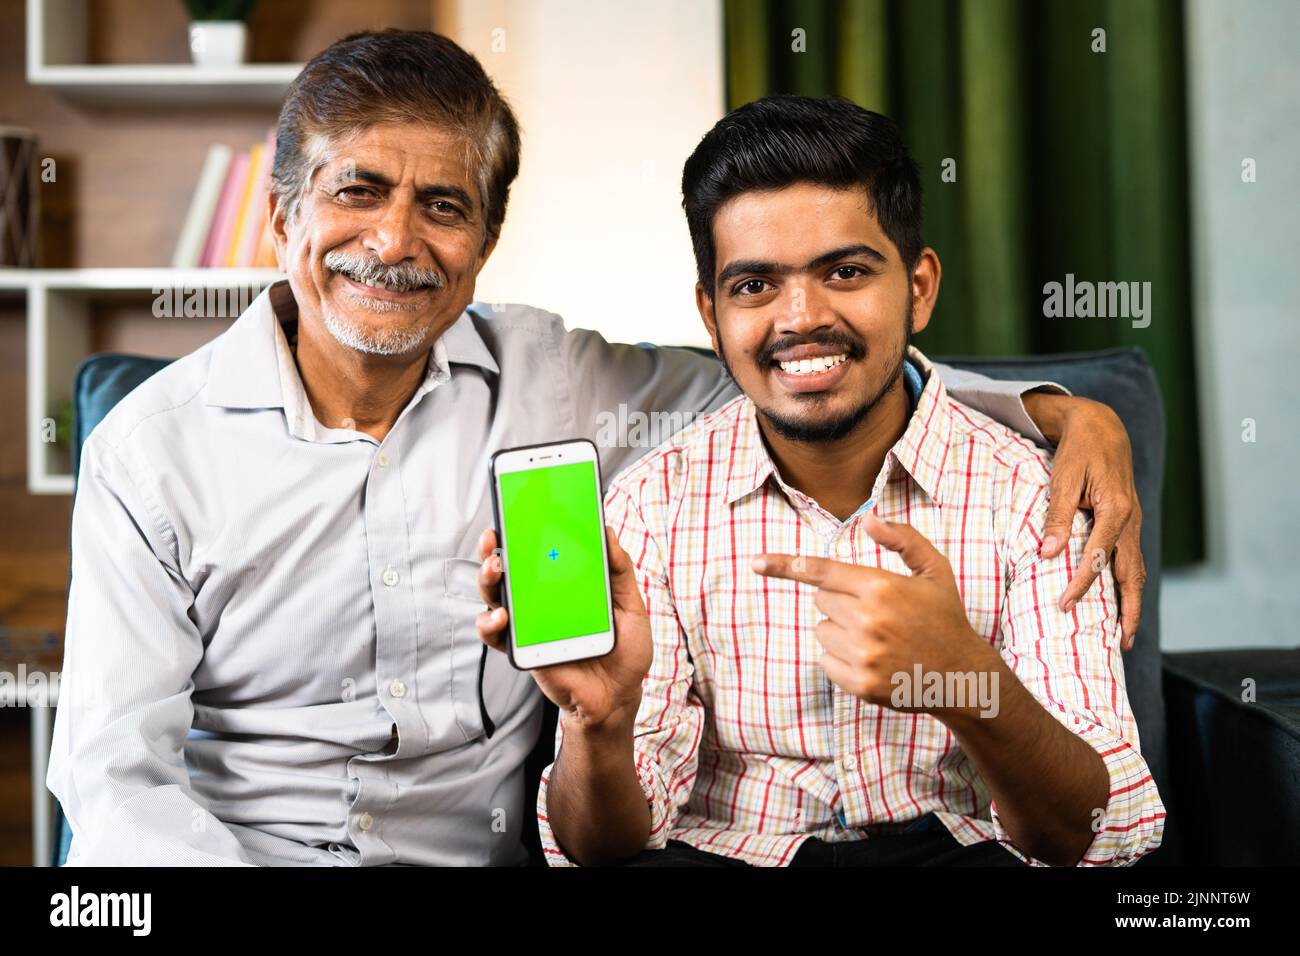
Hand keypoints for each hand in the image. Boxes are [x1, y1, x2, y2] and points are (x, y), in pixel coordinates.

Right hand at [475, 527, 652, 731]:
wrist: (618, 698)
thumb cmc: (624, 651)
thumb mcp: (630, 606)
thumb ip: (620, 571)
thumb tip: (607, 532)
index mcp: (565, 585)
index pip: (539, 552)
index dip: (524, 530)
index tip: (517, 508)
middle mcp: (541, 601)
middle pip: (508, 569)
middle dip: (494, 548)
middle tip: (495, 536)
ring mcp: (529, 624)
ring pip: (494, 596)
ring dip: (488, 579)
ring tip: (495, 568)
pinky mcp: (522, 649)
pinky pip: (495, 635)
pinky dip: (490, 623)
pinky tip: (500, 616)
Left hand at [752, 514, 995, 716]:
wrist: (963, 677)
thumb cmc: (946, 618)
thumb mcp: (934, 570)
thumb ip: (903, 539)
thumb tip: (868, 520)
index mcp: (881, 587)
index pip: (822, 572)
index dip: (786, 565)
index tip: (757, 563)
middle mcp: (868, 620)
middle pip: (820, 601)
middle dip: (840, 602)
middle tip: (874, 612)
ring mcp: (862, 655)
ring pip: (820, 631)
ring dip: (839, 631)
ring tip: (877, 637)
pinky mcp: (859, 684)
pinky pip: (824, 661)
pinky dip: (839, 659)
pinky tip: (872, 659)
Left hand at [1023, 392, 1143, 650]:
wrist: (1101, 428)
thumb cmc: (1078, 452)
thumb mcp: (1062, 478)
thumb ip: (1056, 517)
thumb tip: (1047, 555)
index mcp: (1115, 509)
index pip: (1097, 557)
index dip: (1080, 584)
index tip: (1063, 605)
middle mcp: (1131, 521)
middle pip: (1131, 574)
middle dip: (1127, 610)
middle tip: (1120, 643)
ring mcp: (1134, 524)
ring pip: (1136, 571)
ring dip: (1133, 603)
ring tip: (1126, 635)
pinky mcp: (1129, 524)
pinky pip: (1131, 560)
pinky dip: (1128, 585)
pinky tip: (1121, 603)